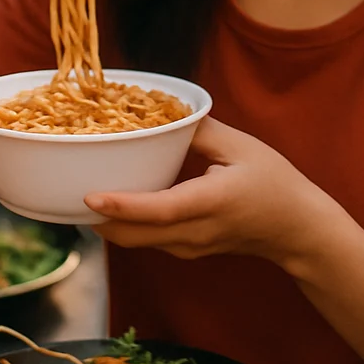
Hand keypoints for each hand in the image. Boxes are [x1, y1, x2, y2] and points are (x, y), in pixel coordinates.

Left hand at [87, 118, 342, 265]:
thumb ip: (202, 130)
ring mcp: (190, 246)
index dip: (123, 206)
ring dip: (106, 224)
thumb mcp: (242, 146)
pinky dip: (124, 226)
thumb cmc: (275, 184)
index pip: (160, 211)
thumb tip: (164, 113)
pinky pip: (147, 241)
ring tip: (80, 193)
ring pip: (136, 242)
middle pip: (134, 235)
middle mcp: (195, 231)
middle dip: (96, 219)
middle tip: (65, 189)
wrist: (298, 231)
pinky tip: (111, 204)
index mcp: (210, 202)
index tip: (90, 197)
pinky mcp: (186, 250)